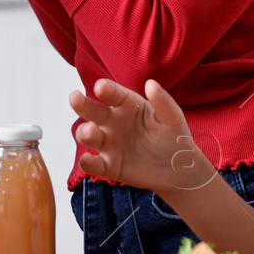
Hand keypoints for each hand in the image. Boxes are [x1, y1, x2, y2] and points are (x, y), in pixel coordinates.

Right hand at [70, 79, 216, 194]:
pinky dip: (87, 163)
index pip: (114, 94)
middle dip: (82, 104)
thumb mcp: (172, 118)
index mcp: (128, 105)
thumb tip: (151, 83)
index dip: (106, 89)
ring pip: (89, 135)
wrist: (179, 169)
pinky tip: (86, 160)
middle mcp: (113, 122)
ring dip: (84, 132)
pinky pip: (94, 164)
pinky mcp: (109, 166)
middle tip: (74, 98)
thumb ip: (163, 101)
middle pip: (93, 111)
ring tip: (90, 131)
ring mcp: (109, 144)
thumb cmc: (174, 137)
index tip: (100, 86)